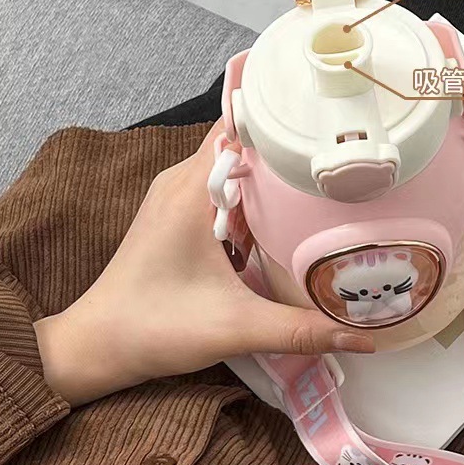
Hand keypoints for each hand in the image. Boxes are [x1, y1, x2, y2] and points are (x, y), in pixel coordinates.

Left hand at [35, 122, 374, 406]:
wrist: (97, 346)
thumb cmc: (154, 327)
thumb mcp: (235, 327)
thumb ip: (300, 329)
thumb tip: (366, 339)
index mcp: (190, 189)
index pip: (237, 124)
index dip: (281, 118)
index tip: (325, 123)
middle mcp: (180, 182)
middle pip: (241, 143)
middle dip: (286, 149)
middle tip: (338, 157)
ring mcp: (175, 198)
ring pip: (230, 168)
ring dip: (269, 176)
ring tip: (320, 181)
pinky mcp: (174, 217)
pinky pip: (219, 190)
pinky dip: (250, 197)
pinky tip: (282, 216)